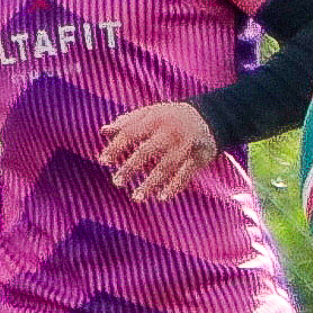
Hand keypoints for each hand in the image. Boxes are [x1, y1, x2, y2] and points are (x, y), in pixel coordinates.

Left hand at [97, 102, 217, 202]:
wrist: (209, 116)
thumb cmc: (171, 117)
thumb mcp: (150, 114)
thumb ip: (127, 122)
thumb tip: (103, 131)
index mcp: (155, 118)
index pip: (131, 132)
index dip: (116, 147)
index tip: (103, 161)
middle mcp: (170, 131)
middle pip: (147, 150)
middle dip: (131, 167)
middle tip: (116, 182)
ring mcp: (186, 144)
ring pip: (166, 166)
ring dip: (151, 183)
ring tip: (136, 198)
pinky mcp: (200, 156)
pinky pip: (186, 174)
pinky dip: (174, 186)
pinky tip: (161, 197)